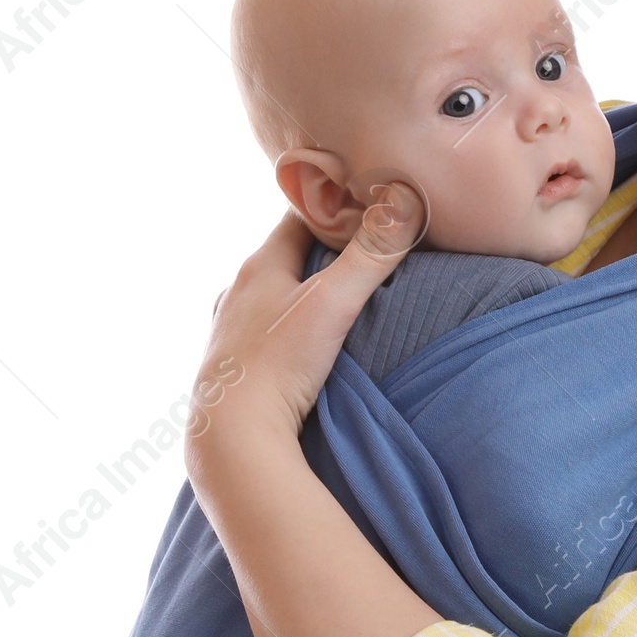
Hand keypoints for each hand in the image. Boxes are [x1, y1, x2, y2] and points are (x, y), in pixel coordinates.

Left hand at [186, 189, 425, 458]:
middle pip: (285, 256)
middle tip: (362, 249)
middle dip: (321, 250)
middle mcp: (238, 292)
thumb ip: (372, 254)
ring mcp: (230, 330)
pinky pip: (263, 331)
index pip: (298, 216)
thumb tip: (406, 202)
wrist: (232, 434)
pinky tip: (301, 343)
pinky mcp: (231, 366)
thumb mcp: (335, 302)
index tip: (364, 203)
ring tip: (335, 297)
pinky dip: (285, 326)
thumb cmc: (279, 364)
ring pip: (271, 295)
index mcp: (259, 266)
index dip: (332, 205)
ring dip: (300, 291)